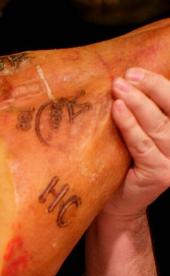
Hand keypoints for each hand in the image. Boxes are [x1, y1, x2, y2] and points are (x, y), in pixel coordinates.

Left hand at [103, 67, 169, 221]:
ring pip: (157, 125)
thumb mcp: (139, 135)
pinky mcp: (159, 174)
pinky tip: (117, 110)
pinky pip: (141, 144)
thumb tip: (127, 78)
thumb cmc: (125, 165)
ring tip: (119, 87)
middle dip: (149, 88)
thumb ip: (143, 114)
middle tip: (127, 75)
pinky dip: (129, 125)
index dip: (159, 83)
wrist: (118, 205)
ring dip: (137, 103)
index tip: (136, 70)